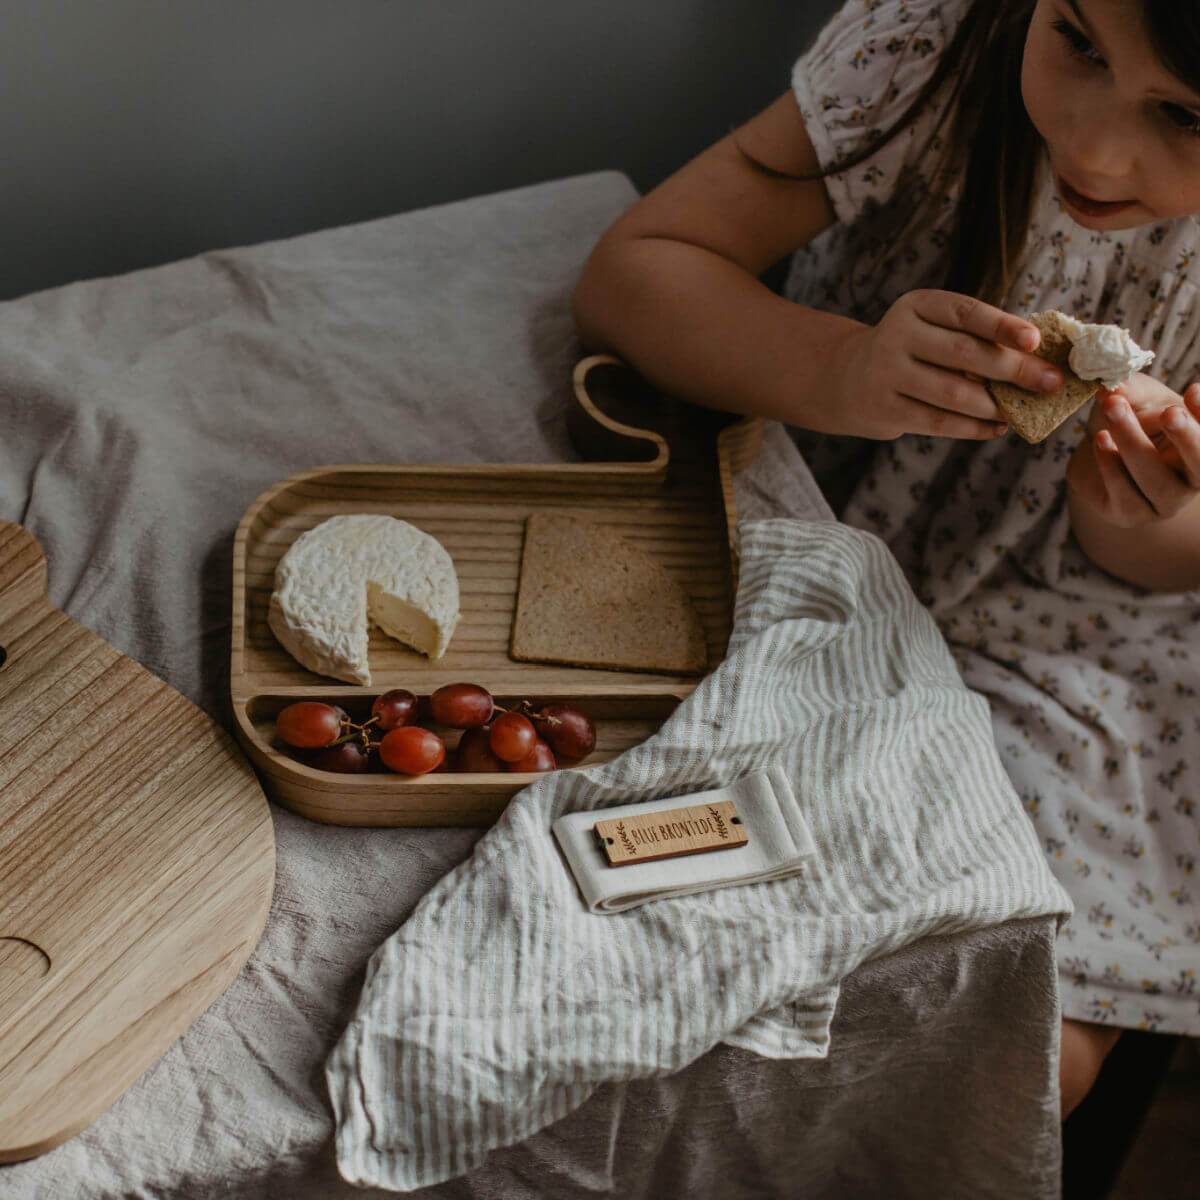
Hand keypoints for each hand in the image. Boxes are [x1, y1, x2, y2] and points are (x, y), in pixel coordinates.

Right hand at [828, 289, 1062, 440]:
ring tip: (1022, 410)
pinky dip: (974, 428)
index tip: (1035, 341)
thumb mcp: (931, 328)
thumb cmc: (911, 350)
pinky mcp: (884, 410)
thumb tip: (1036, 358)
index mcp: (915, 306)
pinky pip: (938, 422)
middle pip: (964, 354)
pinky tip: (997, 428)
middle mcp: (896, 336)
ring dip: (995, 405)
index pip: (964, 312)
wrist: (846, 377)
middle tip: (1050, 383)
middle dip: (1013, 370)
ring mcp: (886, 375)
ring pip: (952, 394)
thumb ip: (972, 336)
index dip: (1002, 326)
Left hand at [1066, 374, 1199, 526]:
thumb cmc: (1130, 420)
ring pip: (1157, 480)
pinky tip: (1100, 440)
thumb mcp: (1134, 398)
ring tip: (1114, 409)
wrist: (1097, 453)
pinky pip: (1125, 495)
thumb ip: (1129, 391)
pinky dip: (1111, 466)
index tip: (1193, 390)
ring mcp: (1163, 501)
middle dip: (1186, 436)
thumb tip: (1113, 383)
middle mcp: (1191, 478)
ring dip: (1134, 444)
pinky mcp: (1131, 514)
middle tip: (1169, 412)